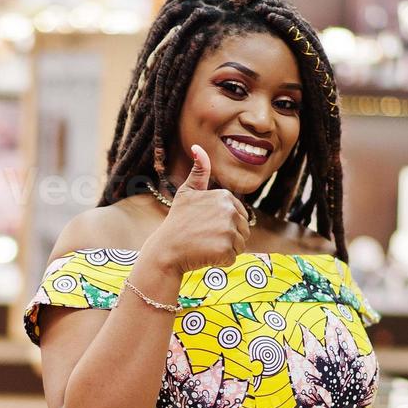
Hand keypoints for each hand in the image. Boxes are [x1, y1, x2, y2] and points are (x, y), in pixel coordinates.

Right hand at [147, 144, 251, 274]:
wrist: (166, 250)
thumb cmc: (177, 222)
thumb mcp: (186, 193)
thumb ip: (199, 171)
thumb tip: (197, 146)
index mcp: (224, 196)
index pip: (239, 216)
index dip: (223, 225)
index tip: (204, 226)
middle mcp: (229, 211)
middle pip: (242, 230)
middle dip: (226, 237)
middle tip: (204, 238)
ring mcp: (228, 230)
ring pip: (239, 244)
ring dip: (225, 249)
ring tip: (204, 246)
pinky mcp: (226, 249)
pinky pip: (233, 257)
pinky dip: (220, 261)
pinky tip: (205, 255)